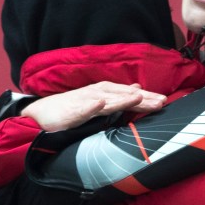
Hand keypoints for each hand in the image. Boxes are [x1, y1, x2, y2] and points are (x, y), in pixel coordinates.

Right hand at [23, 82, 165, 130]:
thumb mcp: (98, 101)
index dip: (146, 97)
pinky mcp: (70, 112)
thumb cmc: (70, 109)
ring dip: (122, 98)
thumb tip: (138, 89)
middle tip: (161, 101)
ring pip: (106, 100)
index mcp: (104, 93)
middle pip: (122, 95)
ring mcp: (83, 103)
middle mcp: (96, 95)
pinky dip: (91, 106)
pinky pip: (81, 109)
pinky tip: (100, 104)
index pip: (129, 94)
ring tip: (138, 97)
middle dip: (142, 98)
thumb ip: (119, 97)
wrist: (39, 115)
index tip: (165, 101)